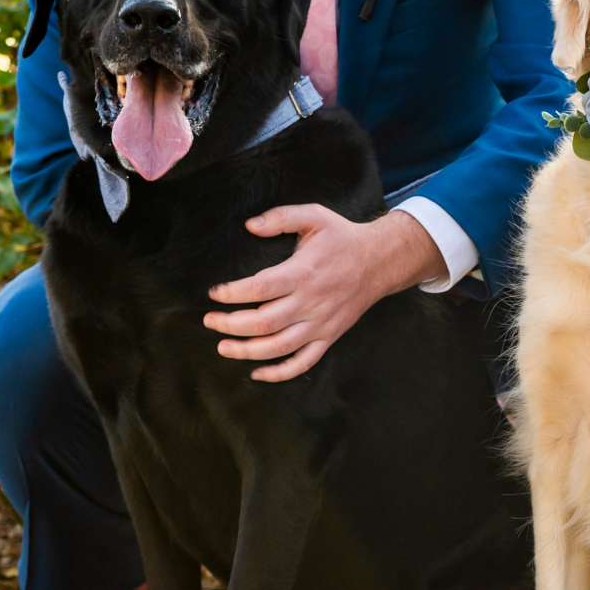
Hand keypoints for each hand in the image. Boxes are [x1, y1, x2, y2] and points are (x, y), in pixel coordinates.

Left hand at [202, 206, 434, 381]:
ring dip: (247, 351)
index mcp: (303, 272)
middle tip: (210, 321)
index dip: (232, 293)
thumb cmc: (343, 238)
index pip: (259, 289)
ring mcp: (321, 323)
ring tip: (223, 347)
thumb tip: (250, 226)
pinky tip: (257, 373)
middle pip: (264, 322)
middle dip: (230, 325)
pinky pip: (304, 362)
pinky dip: (280, 373)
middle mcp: (311, 302)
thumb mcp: (315, 216)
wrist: (380, 261)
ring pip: (279, 347)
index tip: (214, 293)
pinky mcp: (329, 336)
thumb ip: (281, 217)